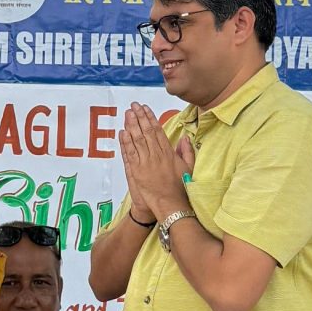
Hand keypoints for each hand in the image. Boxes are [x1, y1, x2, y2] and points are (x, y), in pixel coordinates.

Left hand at [119, 104, 194, 228]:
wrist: (169, 204)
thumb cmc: (180, 188)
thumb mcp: (189, 168)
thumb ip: (187, 151)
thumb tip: (184, 138)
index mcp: (168, 153)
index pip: (158, 131)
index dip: (151, 118)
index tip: (145, 108)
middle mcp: (156, 155)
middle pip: (146, 132)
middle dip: (139, 117)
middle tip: (134, 106)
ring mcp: (145, 163)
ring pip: (137, 140)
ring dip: (131, 126)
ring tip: (127, 114)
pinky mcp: (137, 171)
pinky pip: (130, 154)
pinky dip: (125, 142)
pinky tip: (122, 132)